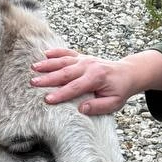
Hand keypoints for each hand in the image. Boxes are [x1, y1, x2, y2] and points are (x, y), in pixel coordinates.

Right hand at [31, 48, 154, 114]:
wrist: (127, 73)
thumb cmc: (120, 90)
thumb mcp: (114, 103)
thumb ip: (98, 106)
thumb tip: (81, 109)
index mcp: (97, 78)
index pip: (75, 87)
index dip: (61, 94)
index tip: (48, 100)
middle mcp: (89, 66)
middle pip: (65, 73)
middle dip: (48, 78)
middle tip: (34, 83)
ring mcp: (85, 60)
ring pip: (64, 61)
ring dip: (48, 64)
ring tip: (34, 68)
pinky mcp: (82, 57)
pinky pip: (68, 53)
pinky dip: (57, 52)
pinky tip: (46, 54)